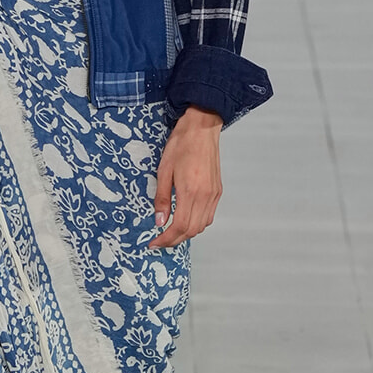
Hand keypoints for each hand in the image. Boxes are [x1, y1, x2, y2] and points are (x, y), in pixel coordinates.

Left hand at [148, 105, 222, 248]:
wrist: (202, 129)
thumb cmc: (181, 145)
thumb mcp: (163, 170)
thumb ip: (161, 198)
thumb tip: (159, 221)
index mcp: (190, 190)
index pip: (179, 226)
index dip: (166, 239)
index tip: (154, 243)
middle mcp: (205, 196)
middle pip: (191, 230)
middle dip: (174, 240)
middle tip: (160, 241)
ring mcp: (213, 194)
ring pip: (202, 226)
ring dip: (186, 233)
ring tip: (171, 232)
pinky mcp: (218, 191)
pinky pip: (209, 216)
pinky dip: (197, 224)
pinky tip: (185, 220)